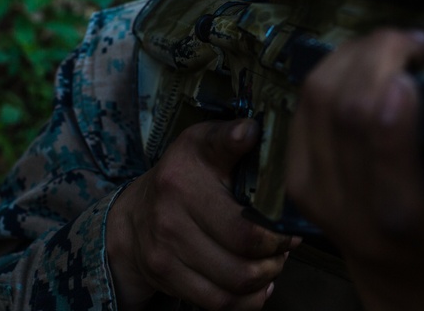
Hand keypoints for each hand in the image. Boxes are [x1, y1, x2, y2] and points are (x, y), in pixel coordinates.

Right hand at [107, 118, 297, 309]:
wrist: (133, 215)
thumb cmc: (183, 174)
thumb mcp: (203, 143)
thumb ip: (231, 136)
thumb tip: (255, 129)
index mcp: (188, 171)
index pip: (237, 200)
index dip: (275, 223)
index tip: (290, 221)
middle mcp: (173, 211)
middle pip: (246, 246)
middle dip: (278, 248)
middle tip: (288, 241)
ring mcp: (166, 247)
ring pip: (236, 279)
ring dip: (267, 274)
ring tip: (275, 260)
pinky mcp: (166, 276)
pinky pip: (218, 301)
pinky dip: (248, 299)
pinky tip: (259, 283)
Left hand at [286, 29, 423, 310]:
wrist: (408, 271)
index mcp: (407, 220)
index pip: (383, 150)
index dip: (393, 99)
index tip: (420, 63)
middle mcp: (354, 210)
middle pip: (345, 110)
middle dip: (379, 55)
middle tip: (415, 41)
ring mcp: (318, 192)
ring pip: (317, 97)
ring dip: (356, 53)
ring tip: (393, 44)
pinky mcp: (297, 176)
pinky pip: (303, 102)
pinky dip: (332, 68)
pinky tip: (362, 59)